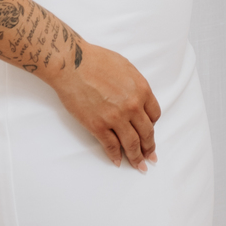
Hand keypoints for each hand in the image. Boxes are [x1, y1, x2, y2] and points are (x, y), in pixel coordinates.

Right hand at [52, 40, 160, 169]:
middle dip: (149, 147)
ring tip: (139, 166)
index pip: (154, 115)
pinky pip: (111, 146)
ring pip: (131, 144)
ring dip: (137, 157)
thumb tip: (137, 99)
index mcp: (141, 90)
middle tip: (151, 156)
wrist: (72, 64)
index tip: (149, 131)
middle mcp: (132, 106)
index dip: (152, 125)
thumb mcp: (126, 67)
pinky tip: (117, 161)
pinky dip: (115, 156)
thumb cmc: (96, 60)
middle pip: (146, 133)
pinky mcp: (98, 126)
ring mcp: (115, 118)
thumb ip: (135, 85)